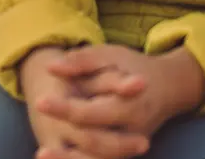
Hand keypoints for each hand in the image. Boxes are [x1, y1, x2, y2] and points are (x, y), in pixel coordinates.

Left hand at [36, 44, 204, 157]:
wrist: (166, 87)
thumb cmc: (133, 67)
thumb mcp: (111, 55)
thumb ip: (83, 60)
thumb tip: (51, 67)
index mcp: (130, 105)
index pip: (91, 112)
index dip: (63, 108)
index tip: (40, 100)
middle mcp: (133, 132)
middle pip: (94, 142)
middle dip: (64, 139)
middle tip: (37, 129)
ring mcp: (130, 147)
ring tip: (42, 154)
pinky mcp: (126, 152)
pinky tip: (59, 157)